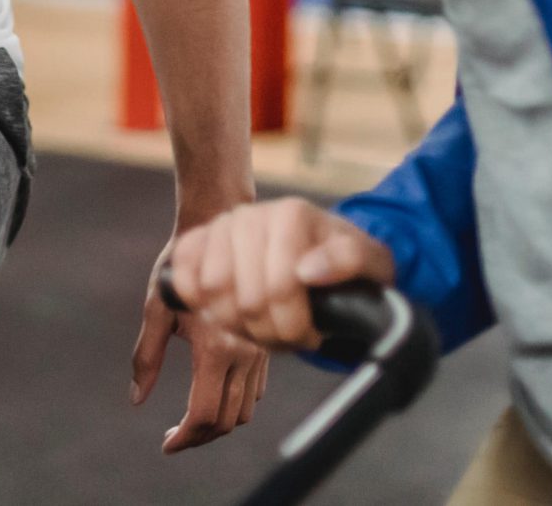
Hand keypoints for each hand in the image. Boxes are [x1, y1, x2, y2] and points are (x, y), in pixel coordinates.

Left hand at [133, 237, 269, 452]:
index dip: (184, 437)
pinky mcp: (265, 345)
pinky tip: (214, 395)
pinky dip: (236, 403)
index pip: (205, 414)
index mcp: (216, 346)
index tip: (166, 444)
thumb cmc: (181, 268)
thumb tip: (137, 400)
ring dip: (219, 423)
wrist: (220, 229)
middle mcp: (244, 353)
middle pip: (227, 420)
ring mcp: (259, 350)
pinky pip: (255, 390)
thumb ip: (145, 357)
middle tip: (173, 437)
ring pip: (245, 409)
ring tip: (191, 421)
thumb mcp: (156, 309)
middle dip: (199, 436)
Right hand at [163, 198, 397, 351]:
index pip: (280, 288)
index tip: (312, 336)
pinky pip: (182, 276)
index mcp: (292, 214)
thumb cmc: (346, 260)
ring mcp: (222, 227)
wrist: (318, 245)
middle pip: (246, 299)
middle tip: (288, 338)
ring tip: (263, 327)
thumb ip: (349, 259)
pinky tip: (228, 313)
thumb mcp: (370, 259)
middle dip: (269, 333)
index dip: (294, 327)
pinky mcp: (199, 241)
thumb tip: (307, 271)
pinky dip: (198, 303)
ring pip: (212, 292)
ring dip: (237, 325)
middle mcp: (252, 215)